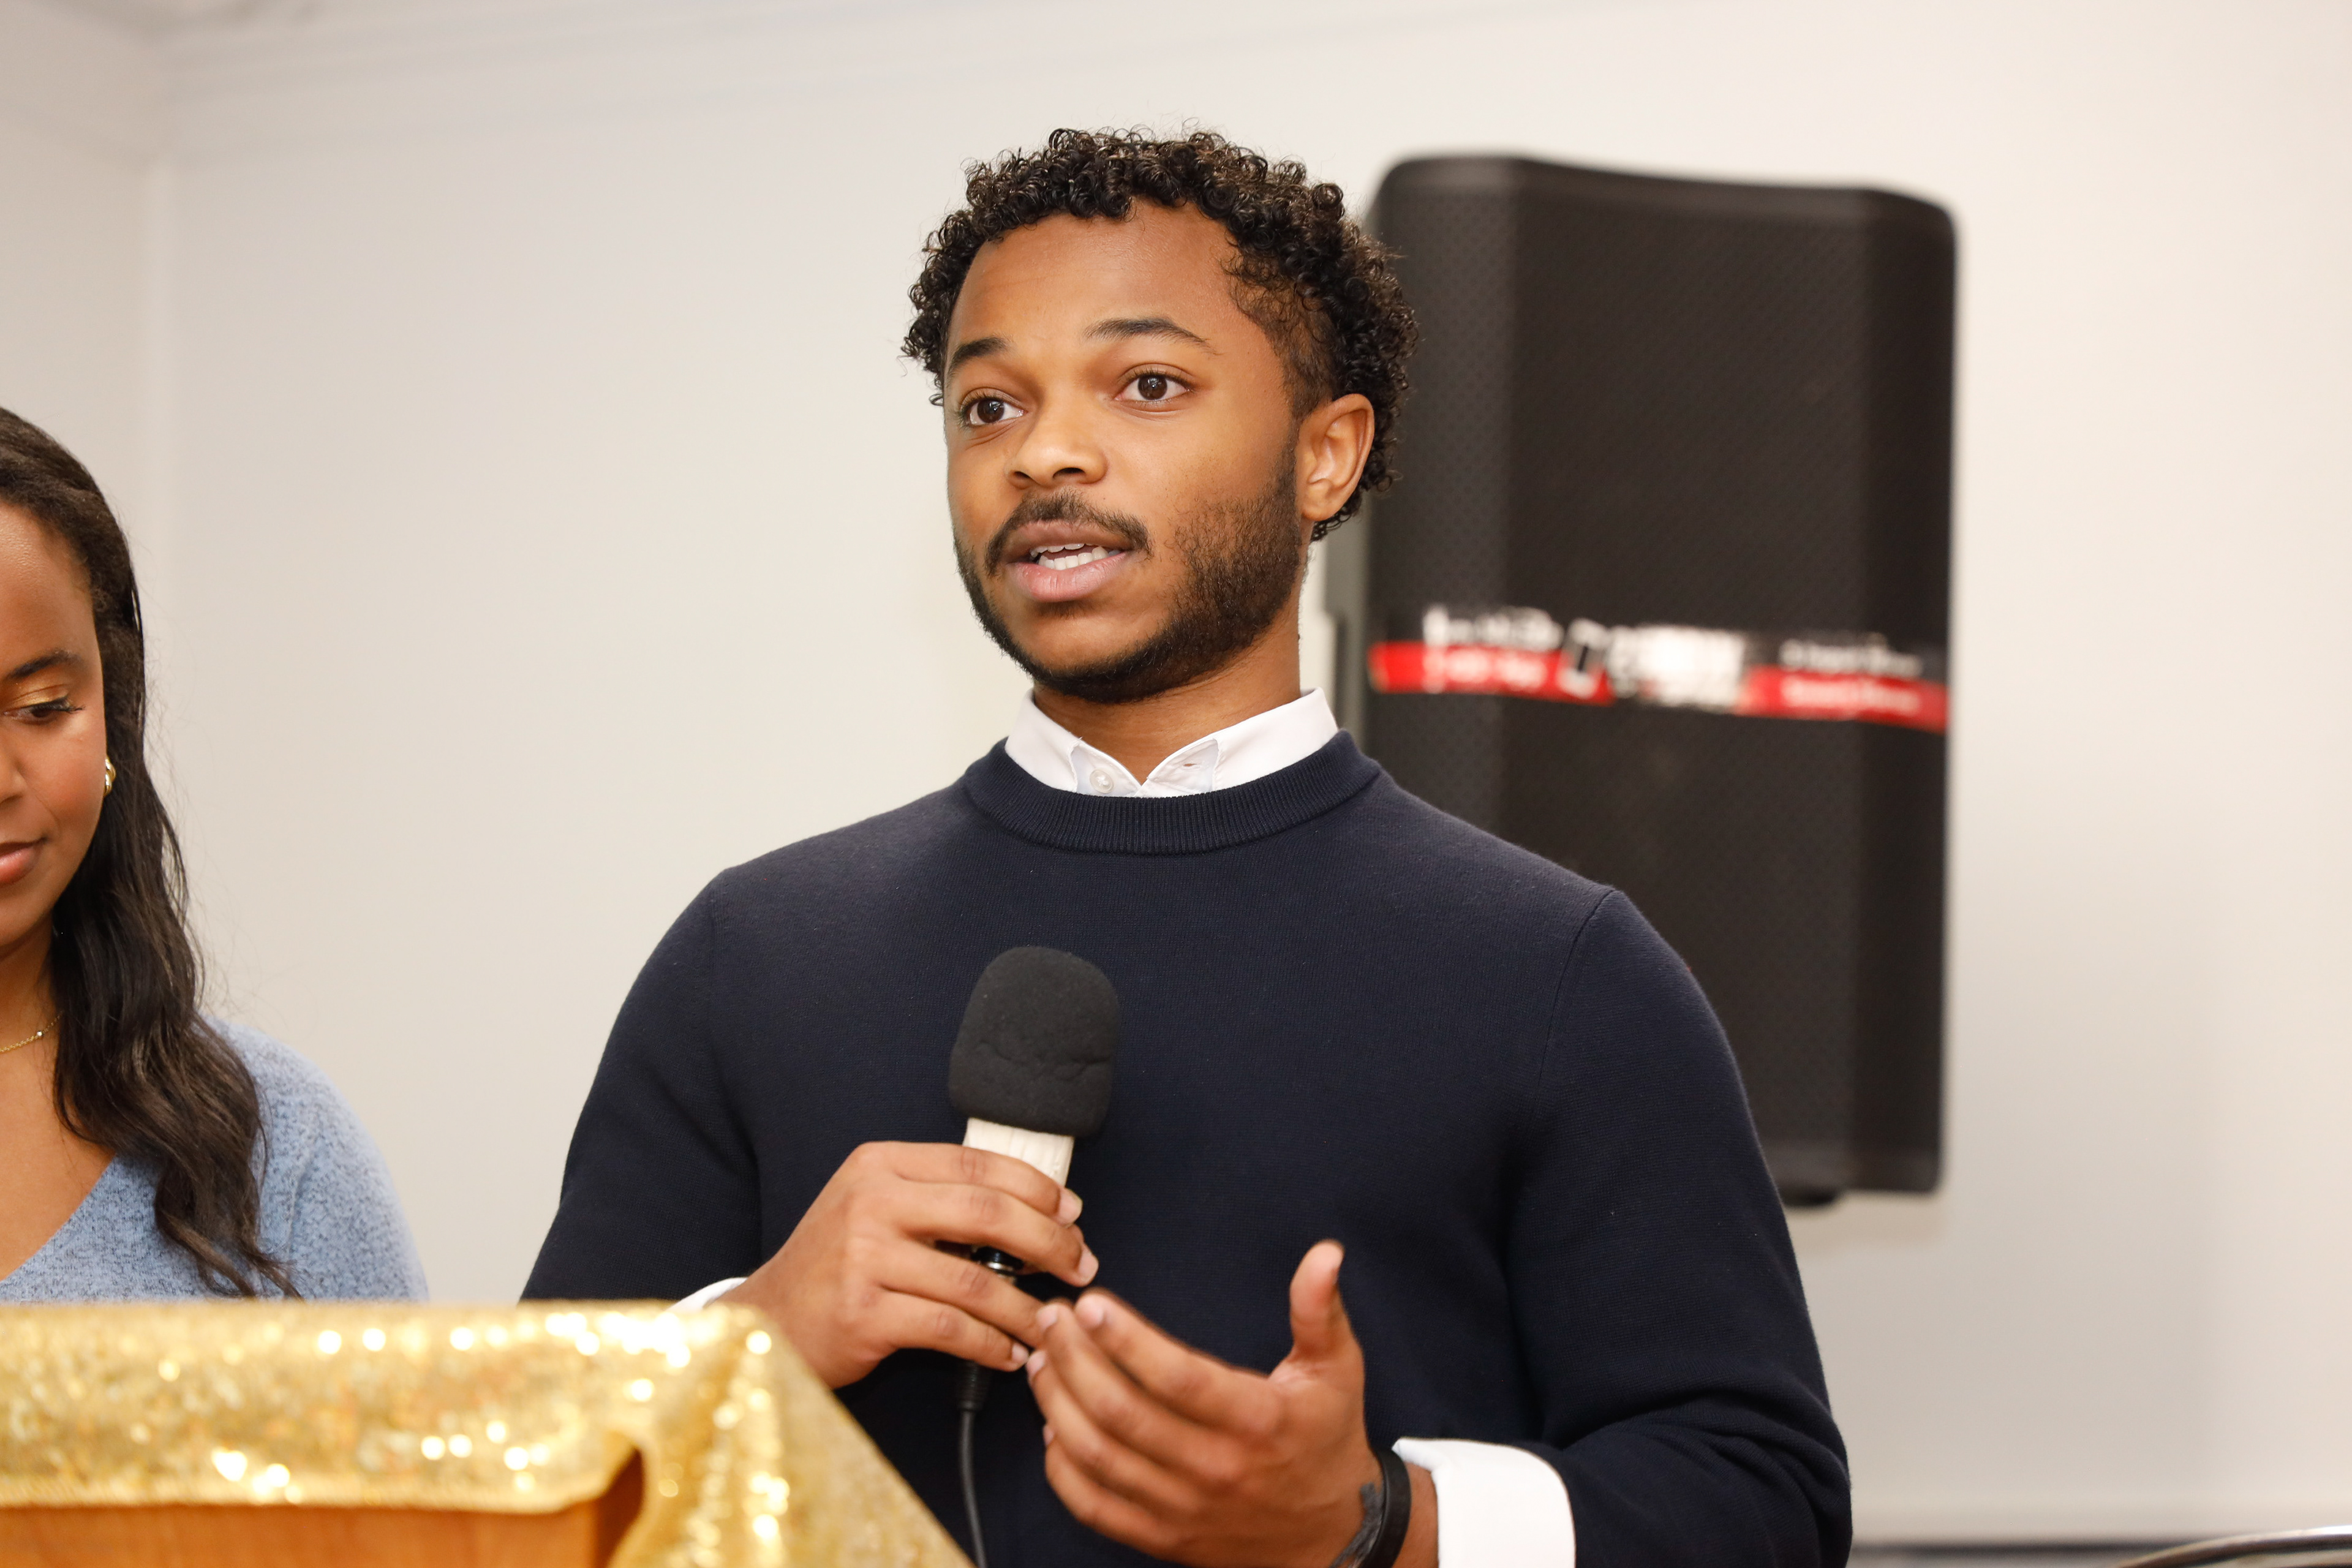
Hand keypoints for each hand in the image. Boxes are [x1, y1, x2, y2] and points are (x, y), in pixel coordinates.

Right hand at [724, 1141, 1096, 1388]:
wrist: (764, 1324)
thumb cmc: (836, 1267)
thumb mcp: (875, 1210)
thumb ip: (940, 1201)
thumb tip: (1041, 1215)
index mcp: (879, 1165)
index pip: (977, 1163)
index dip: (1036, 1187)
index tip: (1072, 1214)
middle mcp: (869, 1202)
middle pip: (987, 1213)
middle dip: (1049, 1241)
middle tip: (1080, 1266)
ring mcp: (863, 1258)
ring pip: (975, 1280)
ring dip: (1026, 1307)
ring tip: (1050, 1323)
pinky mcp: (863, 1314)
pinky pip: (951, 1329)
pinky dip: (991, 1344)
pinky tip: (1010, 1354)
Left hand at [1025, 1241, 1434, 1567]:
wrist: (1331, 1536)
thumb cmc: (1326, 1440)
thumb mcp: (1337, 1370)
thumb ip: (1320, 1310)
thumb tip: (1325, 1254)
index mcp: (1257, 1421)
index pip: (1179, 1378)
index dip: (1128, 1340)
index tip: (1091, 1303)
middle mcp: (1216, 1468)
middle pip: (1124, 1413)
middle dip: (1075, 1359)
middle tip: (1051, 1317)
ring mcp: (1185, 1508)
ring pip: (1100, 1456)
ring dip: (1058, 1403)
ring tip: (1042, 1358)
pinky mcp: (1163, 1537)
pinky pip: (1095, 1507)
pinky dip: (1063, 1467)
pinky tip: (1052, 1424)